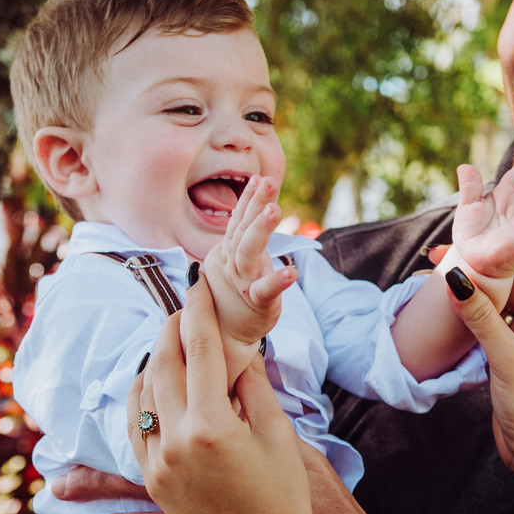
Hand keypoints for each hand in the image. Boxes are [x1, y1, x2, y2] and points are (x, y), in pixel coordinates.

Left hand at [129, 268, 312, 513]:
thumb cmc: (284, 503)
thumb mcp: (280, 439)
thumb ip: (255, 390)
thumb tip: (240, 352)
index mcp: (214, 426)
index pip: (200, 349)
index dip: (199, 310)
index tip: (199, 284)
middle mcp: (177, 440)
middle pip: (163, 362)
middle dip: (172, 326)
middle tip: (183, 304)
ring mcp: (158, 462)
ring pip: (142, 390)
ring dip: (153, 357)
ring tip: (168, 337)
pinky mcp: (151, 480)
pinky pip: (134, 424)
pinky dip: (140, 394)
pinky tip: (151, 381)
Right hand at [200, 175, 297, 348]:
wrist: (222, 335)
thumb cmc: (233, 295)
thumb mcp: (236, 262)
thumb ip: (244, 237)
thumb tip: (257, 206)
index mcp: (228, 251)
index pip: (238, 221)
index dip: (248, 199)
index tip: (259, 178)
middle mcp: (231, 263)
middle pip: (242, 230)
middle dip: (255, 205)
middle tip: (268, 183)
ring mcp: (242, 282)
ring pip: (248, 253)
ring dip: (260, 231)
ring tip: (274, 211)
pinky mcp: (256, 303)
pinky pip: (265, 291)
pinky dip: (277, 281)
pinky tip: (292, 272)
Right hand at [445, 251, 513, 483]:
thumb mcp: (507, 358)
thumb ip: (480, 318)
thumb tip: (454, 279)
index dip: (504, 251)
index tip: (473, 239)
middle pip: (513, 283)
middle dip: (483, 271)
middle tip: (446, 257)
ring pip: (499, 304)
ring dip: (475, 293)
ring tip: (442, 276)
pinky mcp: (511, 355)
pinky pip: (491, 325)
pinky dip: (473, 316)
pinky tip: (450, 307)